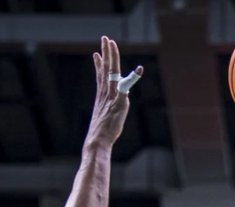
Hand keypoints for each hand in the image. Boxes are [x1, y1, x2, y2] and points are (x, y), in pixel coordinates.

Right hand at [84, 36, 142, 150]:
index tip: (96, 53)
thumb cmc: (102, 133)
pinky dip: (133, 79)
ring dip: (112, 57)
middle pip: (106, 69)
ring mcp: (112, 97)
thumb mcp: (105, 119)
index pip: (101, 76)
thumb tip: (109, 111)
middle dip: (106, 53)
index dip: (99, 64)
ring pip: (112, 73)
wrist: (97, 140)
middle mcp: (105, 94)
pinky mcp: (119, 104)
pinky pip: (126, 88)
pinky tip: (139, 70)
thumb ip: (108, 111)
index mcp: (102, 96)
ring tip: (110, 43)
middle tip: (105, 39)